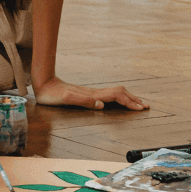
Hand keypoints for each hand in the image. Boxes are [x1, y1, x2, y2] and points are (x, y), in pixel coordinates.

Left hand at [34, 76, 148, 110]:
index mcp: (92, 95)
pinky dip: (120, 97)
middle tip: (146, 106)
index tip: (140, 108)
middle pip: (120, 93)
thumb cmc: (52, 94)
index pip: (116, 97)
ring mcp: (92, 92)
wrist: (44, 83)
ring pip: (116, 93)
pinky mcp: (89, 94)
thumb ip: (83, 101)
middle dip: (134, 99)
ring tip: (138, 103)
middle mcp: (94, 93)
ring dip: (128, 97)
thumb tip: (101, 105)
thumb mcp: (65, 99)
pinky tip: (120, 101)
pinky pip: (109, 95)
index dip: (129, 103)